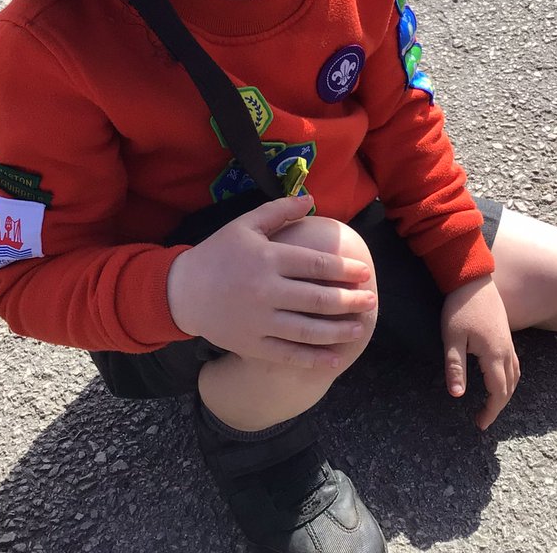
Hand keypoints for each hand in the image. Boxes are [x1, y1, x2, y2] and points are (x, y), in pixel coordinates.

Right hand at [166, 194, 376, 368]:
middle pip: (318, 299)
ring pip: (308, 330)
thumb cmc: (218, 253)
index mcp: (268, 258)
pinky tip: (336, 357)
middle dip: (350, 301)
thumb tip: (311, 198)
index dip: (345, 270)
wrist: (183, 292)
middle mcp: (266, 290)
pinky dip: (315, 358)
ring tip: (360, 327)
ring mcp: (259, 321)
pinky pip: (289, 355)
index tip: (365, 273)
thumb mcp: (245, 225)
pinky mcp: (252, 345)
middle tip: (372, 300)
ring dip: (339, 330)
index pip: (316, 265)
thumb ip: (279, 210)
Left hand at [441, 275, 519, 429]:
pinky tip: (497, 377)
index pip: (498, 392)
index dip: (491, 411)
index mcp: (494, 355)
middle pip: (510, 387)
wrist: (472, 278)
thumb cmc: (460, 307)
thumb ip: (455, 367)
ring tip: (491, 402)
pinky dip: (509, 378)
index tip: (480, 424)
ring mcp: (508, 341)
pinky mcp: (506, 333)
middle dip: (498, 406)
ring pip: (515, 375)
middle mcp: (506, 350)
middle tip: (482, 419)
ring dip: (506, 392)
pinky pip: (514, 363)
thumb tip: (457, 395)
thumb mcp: (452, 338)